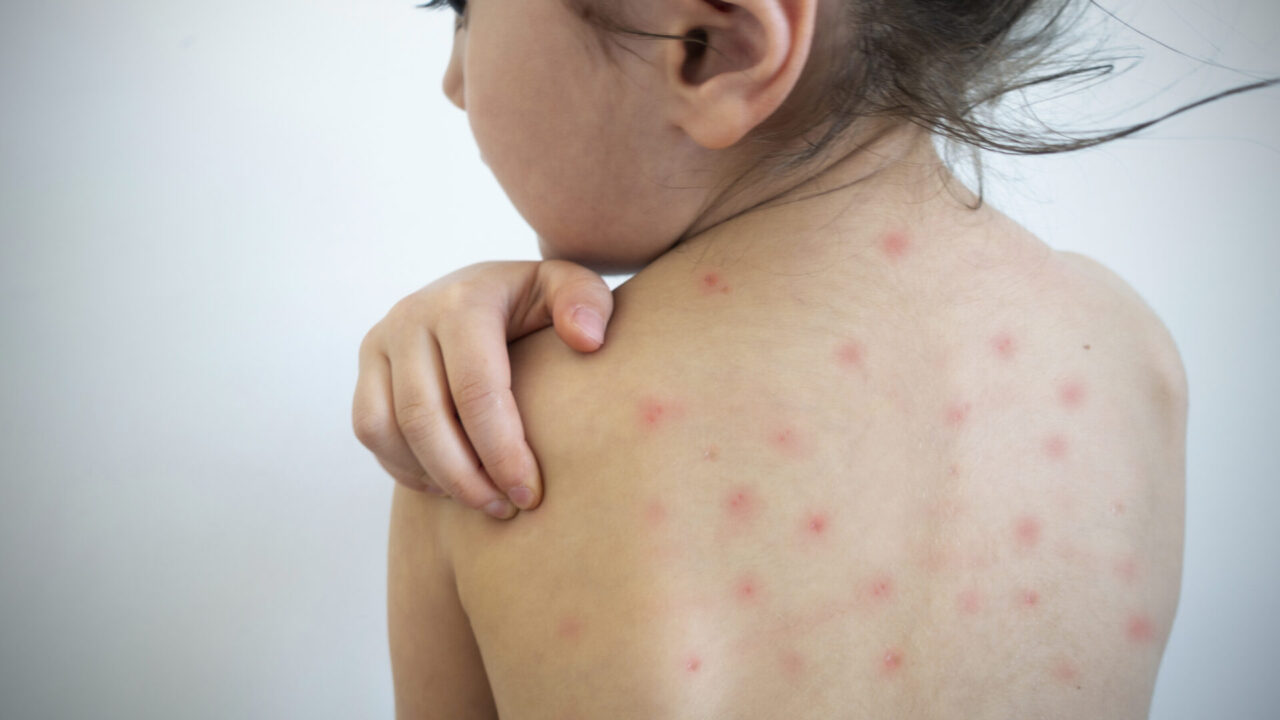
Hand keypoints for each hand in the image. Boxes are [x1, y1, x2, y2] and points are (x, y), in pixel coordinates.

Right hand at [352, 260, 613, 518]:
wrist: (484, 291)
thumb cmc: (537, 304)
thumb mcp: (568, 289)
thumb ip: (587, 301)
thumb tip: (588, 341)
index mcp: (464, 301)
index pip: (476, 390)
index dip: (502, 451)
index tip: (530, 494)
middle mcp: (411, 316)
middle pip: (424, 417)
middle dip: (465, 477)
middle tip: (506, 509)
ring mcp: (381, 342)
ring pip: (386, 428)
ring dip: (432, 476)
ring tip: (481, 500)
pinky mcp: (366, 368)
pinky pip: (370, 431)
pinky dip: (405, 467)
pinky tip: (450, 483)